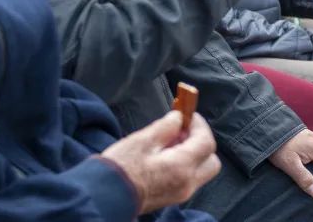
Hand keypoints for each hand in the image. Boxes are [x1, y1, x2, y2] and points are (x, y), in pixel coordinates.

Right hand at [101, 111, 220, 213]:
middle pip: (210, 160)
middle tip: (182, 129)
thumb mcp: (143, 140)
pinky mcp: (171, 198)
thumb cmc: (120, 168)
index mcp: (182, 167)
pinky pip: (189, 179)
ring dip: (193, 153)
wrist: (102, 197)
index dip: (199, 124)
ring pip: (201, 171)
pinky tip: (165, 155)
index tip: (188, 114)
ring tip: (170, 141)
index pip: (206, 142)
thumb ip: (166, 127)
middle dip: (201, 141)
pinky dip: (185, 164)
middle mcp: (187, 183)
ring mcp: (180, 193)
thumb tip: (178, 118)